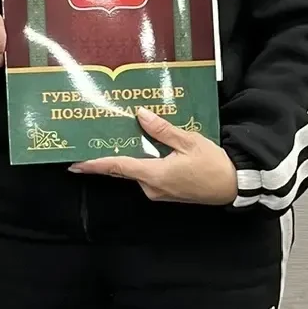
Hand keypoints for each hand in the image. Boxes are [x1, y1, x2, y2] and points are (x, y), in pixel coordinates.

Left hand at [71, 108, 238, 204]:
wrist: (233, 185)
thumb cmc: (213, 164)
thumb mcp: (189, 141)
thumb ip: (162, 130)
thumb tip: (140, 116)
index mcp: (154, 174)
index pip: (118, 167)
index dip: (95, 164)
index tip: (75, 164)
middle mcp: (152, 187)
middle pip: (125, 168)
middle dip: (112, 154)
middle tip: (99, 136)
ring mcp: (158, 192)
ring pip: (137, 171)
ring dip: (130, 156)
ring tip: (125, 135)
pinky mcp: (166, 192)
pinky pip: (148, 175)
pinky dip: (143, 162)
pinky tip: (146, 147)